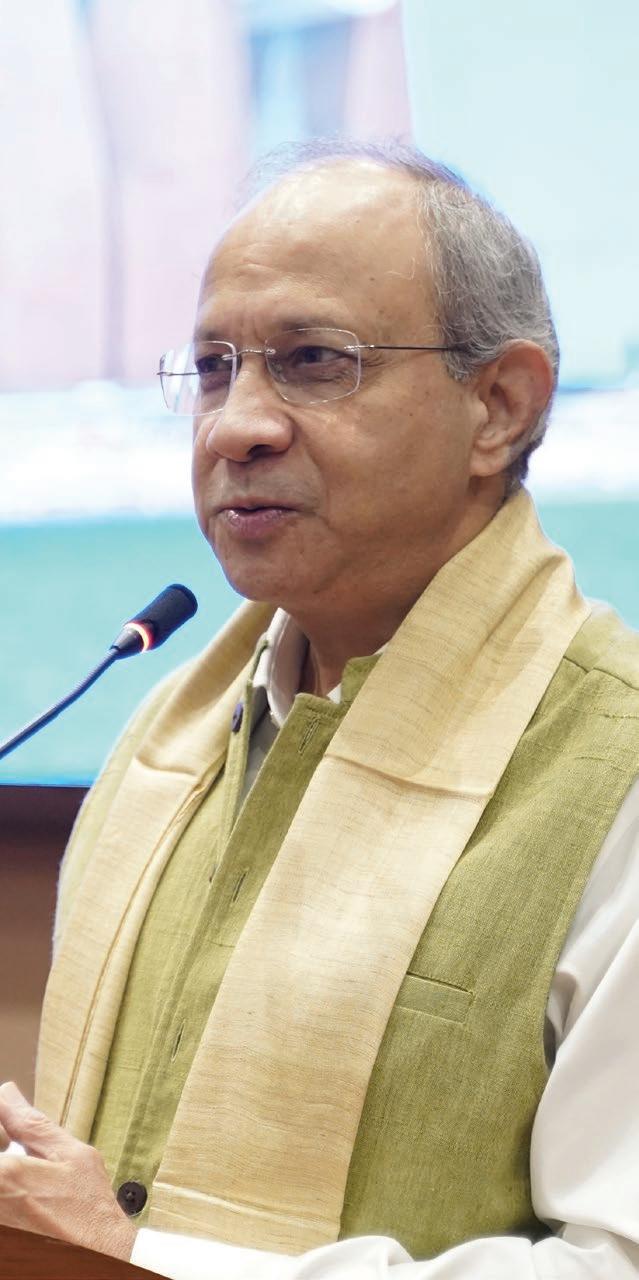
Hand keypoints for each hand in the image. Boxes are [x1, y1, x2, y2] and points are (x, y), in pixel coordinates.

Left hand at [0, 1081, 136, 1260]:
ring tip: (26, 1187)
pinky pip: (2, 1205)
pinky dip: (10, 1196)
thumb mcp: (71, 1155)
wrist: (99, 1260)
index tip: (9, 1138)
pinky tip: (27, 1204)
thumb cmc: (90, 1212)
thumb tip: (7, 1093)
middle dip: (4, 1152)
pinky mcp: (4, 1236)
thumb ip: (31, 1123)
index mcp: (4, 1175)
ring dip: (8, 1174)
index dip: (1, 1130)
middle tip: (15, 1153)